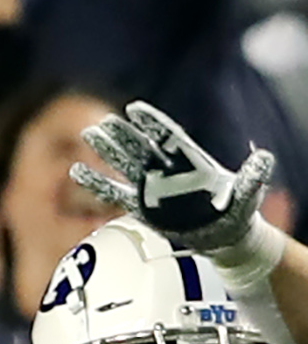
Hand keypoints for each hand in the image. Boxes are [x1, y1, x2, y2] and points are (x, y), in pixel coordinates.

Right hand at [76, 100, 275, 258]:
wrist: (225, 234)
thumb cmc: (238, 211)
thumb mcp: (249, 192)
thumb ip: (253, 176)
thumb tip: (265, 158)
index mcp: (190, 161)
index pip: (167, 136)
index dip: (152, 122)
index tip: (134, 109)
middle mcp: (168, 170)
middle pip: (141, 146)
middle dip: (122, 134)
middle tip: (101, 122)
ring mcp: (152, 187)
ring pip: (125, 164)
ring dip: (107, 151)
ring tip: (89, 135)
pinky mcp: (142, 207)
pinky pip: (115, 194)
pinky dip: (98, 183)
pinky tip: (79, 172)